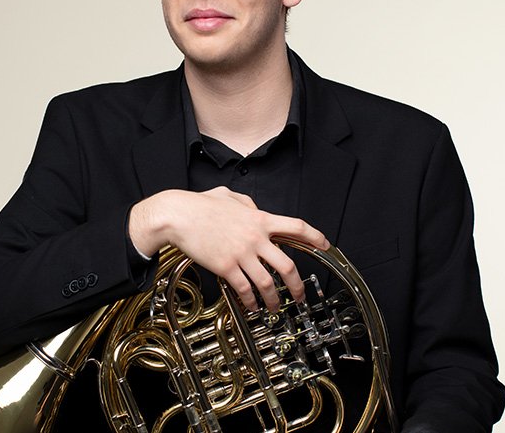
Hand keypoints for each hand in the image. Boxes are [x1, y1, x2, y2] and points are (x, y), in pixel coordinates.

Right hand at [128, 187, 328, 311]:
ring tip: (275, 308)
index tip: (325, 245)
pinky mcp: (226, 267)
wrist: (178, 215)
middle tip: (300, 295)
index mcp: (259, 218)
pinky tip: (252, 306)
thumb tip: (255, 209)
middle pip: (288, 265)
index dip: (315, 237)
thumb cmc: (199, 204)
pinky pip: (245, 289)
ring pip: (268, 283)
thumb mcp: (229, 196)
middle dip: (297, 284)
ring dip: (275, 299)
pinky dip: (251, 301)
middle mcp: (255, 237)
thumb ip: (247, 204)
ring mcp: (241, 253)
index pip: (296, 227)